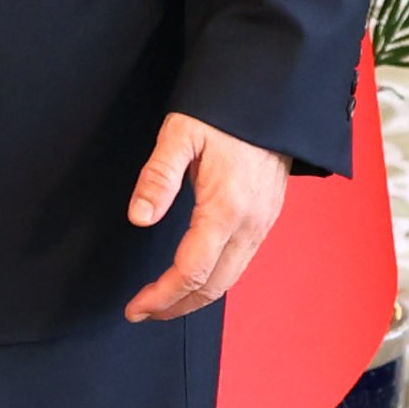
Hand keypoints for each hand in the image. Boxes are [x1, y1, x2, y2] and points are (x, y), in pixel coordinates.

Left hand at [123, 113, 289, 321]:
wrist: (272, 96)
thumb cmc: (225, 111)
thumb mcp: (181, 133)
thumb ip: (158, 177)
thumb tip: (139, 218)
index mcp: (226, 209)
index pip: (191, 271)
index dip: (161, 296)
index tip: (135, 308)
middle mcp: (250, 224)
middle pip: (213, 287)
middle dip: (176, 306)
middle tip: (144, 312)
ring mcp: (263, 223)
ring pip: (230, 279)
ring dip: (196, 297)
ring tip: (164, 301)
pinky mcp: (268, 217)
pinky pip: (242, 262)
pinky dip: (215, 280)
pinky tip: (195, 276)